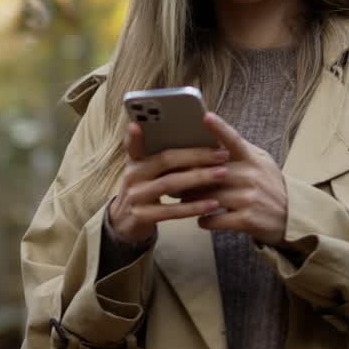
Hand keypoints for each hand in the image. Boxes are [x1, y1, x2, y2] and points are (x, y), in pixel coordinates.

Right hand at [107, 121, 229, 244]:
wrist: (126, 223)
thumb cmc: (145, 191)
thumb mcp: (147, 172)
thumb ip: (163, 159)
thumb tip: (196, 141)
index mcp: (135, 161)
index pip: (133, 144)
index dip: (134, 136)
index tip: (138, 125)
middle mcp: (133, 175)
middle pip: (165, 160)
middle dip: (196, 155)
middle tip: (221, 154)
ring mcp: (136, 196)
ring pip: (170, 183)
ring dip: (199, 177)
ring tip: (222, 173)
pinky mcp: (142, 216)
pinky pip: (172, 211)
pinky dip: (194, 207)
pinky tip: (212, 203)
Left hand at [194, 112, 288, 245]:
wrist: (292, 217)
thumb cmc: (270, 185)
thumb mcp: (262, 162)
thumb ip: (240, 150)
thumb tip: (212, 136)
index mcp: (252, 159)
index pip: (234, 139)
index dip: (220, 128)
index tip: (205, 117)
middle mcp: (251, 176)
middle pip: (211, 171)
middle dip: (189, 175)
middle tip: (171, 176)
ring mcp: (249, 198)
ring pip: (209, 196)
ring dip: (191, 199)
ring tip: (181, 199)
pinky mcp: (247, 220)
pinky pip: (216, 219)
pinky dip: (204, 220)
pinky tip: (201, 219)